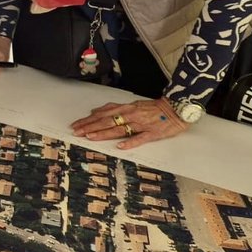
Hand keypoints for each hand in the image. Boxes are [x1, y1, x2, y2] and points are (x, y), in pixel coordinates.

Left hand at [70, 97, 189, 149]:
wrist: (176, 108)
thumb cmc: (153, 108)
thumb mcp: (132, 104)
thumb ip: (114, 108)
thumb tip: (96, 111)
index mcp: (126, 108)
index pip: (103, 114)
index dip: (88, 120)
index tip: (76, 125)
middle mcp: (131, 115)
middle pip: (107, 121)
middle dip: (90, 127)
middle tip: (77, 132)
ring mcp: (141, 124)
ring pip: (119, 128)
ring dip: (104, 133)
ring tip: (90, 137)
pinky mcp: (152, 133)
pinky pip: (140, 138)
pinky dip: (130, 142)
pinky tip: (120, 146)